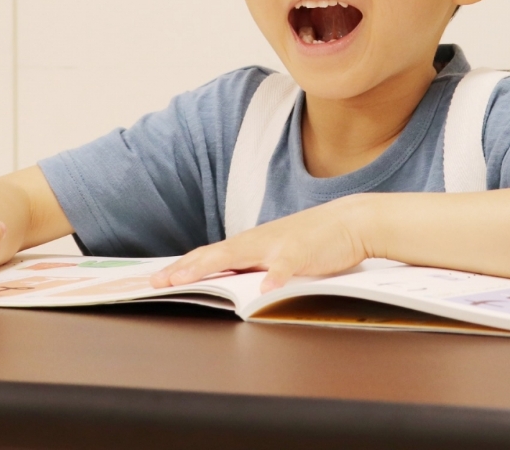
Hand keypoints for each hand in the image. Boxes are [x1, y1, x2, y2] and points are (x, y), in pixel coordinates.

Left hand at [151, 195, 374, 292]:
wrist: (351, 221)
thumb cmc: (314, 239)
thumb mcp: (278, 253)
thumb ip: (255, 265)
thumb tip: (231, 282)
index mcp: (251, 244)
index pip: (209, 255)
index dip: (182, 267)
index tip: (157, 278)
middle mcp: (258, 241)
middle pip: (214, 254)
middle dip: (184, 268)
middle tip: (158, 282)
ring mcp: (278, 245)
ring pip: (239, 255)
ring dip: (212, 266)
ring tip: (188, 279)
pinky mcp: (303, 252)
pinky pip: (285, 266)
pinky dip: (274, 276)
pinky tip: (265, 288)